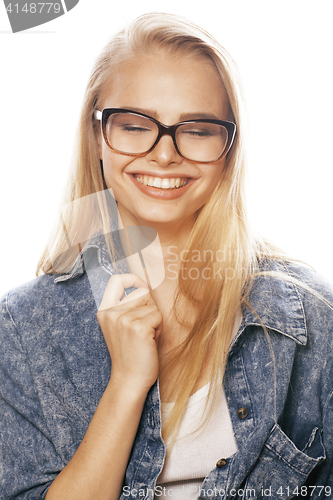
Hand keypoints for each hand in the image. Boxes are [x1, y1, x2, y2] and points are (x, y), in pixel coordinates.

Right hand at [97, 274, 162, 392]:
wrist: (129, 379)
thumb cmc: (130, 353)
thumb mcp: (121, 326)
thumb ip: (127, 307)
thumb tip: (146, 286)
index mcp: (105, 311)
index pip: (116, 280)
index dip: (132, 278)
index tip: (141, 286)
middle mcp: (112, 312)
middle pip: (143, 293)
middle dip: (149, 308)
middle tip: (142, 330)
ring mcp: (124, 319)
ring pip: (153, 307)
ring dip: (154, 322)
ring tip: (145, 338)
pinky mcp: (139, 328)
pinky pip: (158, 317)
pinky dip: (159, 329)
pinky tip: (149, 342)